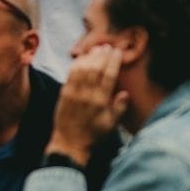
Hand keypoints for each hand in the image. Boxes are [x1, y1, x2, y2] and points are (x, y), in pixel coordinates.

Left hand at [49, 44, 128, 161]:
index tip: (117, 52)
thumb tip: (125, 93)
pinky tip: (82, 58)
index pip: (109, 76)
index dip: (113, 62)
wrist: (70, 143)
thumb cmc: (93, 135)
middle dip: (102, 55)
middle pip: (96, 68)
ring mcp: (74, 93)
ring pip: (83, 68)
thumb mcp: (111, 125)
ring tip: (97, 49)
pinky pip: (71, 74)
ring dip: (90, 56)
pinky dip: (77, 63)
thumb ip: (119, 108)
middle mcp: (87, 95)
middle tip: (108, 46)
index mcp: (101, 101)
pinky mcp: (64, 93)